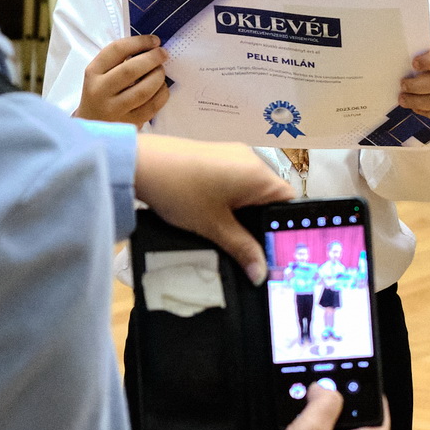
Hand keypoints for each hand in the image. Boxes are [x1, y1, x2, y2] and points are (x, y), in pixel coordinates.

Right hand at [77, 34, 169, 125]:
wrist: (92, 125)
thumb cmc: (101, 94)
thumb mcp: (100, 75)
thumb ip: (118, 61)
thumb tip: (150, 48)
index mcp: (93, 73)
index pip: (116, 50)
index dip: (139, 42)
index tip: (154, 41)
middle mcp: (100, 91)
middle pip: (130, 70)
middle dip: (152, 58)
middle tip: (163, 54)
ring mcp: (114, 110)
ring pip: (144, 90)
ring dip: (158, 77)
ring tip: (161, 72)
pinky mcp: (129, 123)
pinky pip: (152, 106)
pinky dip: (162, 94)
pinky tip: (162, 88)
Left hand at [132, 136, 291, 281]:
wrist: (140, 163)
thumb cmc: (183, 194)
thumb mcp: (214, 226)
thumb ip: (242, 249)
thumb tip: (261, 275)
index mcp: (259, 175)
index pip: (289, 201)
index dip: (286, 225)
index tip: (278, 249)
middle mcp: (252, 160)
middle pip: (269, 195)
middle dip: (261, 222)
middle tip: (254, 250)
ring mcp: (232, 154)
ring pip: (250, 189)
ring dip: (243, 211)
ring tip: (233, 236)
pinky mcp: (214, 154)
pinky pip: (234, 180)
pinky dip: (230, 199)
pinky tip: (215, 215)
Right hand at [251, 383, 390, 429]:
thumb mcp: (315, 428)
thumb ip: (325, 403)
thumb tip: (323, 389)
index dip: (380, 408)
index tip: (372, 389)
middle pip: (346, 425)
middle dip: (338, 403)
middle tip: (330, 383)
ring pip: (316, 427)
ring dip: (308, 409)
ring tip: (302, 390)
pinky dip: (284, 421)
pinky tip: (276, 410)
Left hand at [399, 41, 429, 123]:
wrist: (424, 74)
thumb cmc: (415, 64)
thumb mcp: (412, 55)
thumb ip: (408, 56)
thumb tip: (397, 60)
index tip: (413, 64)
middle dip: (417, 86)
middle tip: (402, 86)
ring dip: (418, 102)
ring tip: (404, 99)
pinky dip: (428, 113)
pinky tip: (417, 108)